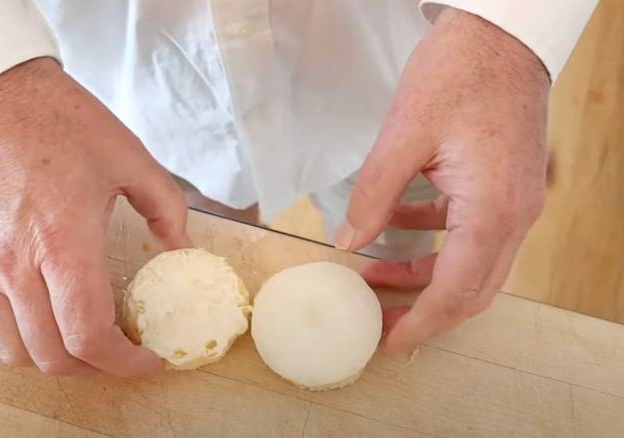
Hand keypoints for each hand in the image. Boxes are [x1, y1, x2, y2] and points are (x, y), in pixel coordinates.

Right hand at [0, 58, 189, 376]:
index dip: (126, 363)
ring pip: (17, 350)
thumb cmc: (56, 120)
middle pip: (54, 357)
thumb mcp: (128, 155)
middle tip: (127, 350)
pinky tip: (53, 312)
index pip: (89, 337)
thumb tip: (182, 247)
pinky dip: (26, 335)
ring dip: (58, 358)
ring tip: (88, 338)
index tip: (151, 358)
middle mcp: (19, 266)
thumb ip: (166, 206)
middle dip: (97, 369)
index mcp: (64, 243)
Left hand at [335, 8, 549, 354]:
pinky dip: (434, 238)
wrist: (503, 33)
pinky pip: (471, 230)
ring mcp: (515, 200)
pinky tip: (394, 224)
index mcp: (492, 211)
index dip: (421, 322)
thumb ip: (374, 195)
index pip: (456, 291)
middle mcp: (514, 215)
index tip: (388, 342)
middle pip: (471, 288)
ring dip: (425, 274)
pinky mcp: (506, 184)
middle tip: (380, 321)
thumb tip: (348, 243)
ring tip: (374, 275)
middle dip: (425, 310)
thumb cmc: (461, 73)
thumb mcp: (404, 136)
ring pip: (472, 262)